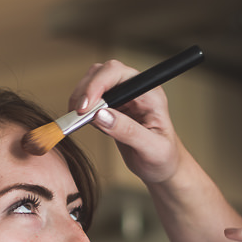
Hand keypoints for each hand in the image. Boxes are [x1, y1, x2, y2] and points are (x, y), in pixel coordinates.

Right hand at [68, 59, 182, 183]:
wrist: (163, 167)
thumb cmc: (164, 158)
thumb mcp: (151, 148)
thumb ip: (127, 131)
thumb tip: (100, 115)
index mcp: (149, 94)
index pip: (118, 73)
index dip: (97, 85)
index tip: (85, 107)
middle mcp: (135, 90)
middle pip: (102, 73)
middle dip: (85, 91)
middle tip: (77, 114)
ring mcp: (123, 97)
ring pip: (93, 83)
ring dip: (80, 98)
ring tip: (78, 119)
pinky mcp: (112, 107)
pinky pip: (91, 99)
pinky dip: (81, 109)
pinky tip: (84, 123)